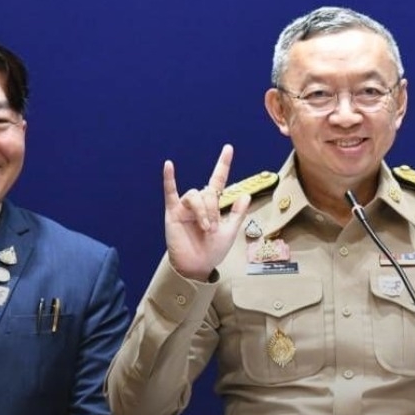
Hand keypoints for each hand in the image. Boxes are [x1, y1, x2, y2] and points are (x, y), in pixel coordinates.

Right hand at [162, 145, 251, 280]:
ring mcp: (185, 207)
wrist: (197, 266)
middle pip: (207, 192)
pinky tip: (169, 166)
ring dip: (203, 210)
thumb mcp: (230, 232)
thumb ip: (237, 213)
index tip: (228, 149)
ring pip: (195, 195)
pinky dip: (169, 179)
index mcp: (213, 205)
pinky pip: (170, 192)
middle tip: (212, 228)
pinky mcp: (173, 213)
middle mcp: (199, 203)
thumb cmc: (212, 251)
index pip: (218, 180)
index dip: (223, 165)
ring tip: (205, 228)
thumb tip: (245, 195)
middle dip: (213, 209)